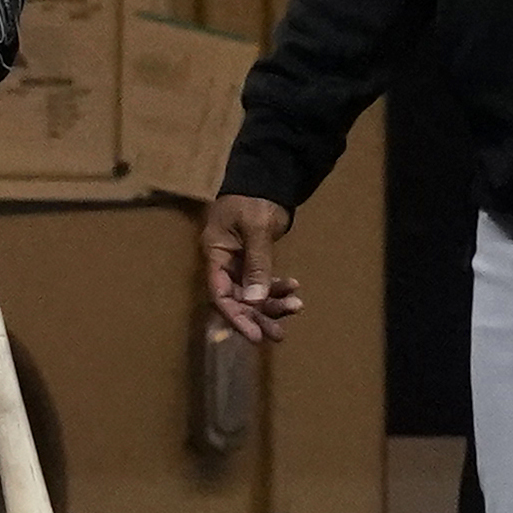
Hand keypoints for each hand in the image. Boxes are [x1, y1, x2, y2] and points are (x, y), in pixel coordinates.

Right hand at [202, 193, 303, 342]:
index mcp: (215, 253)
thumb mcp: (255, 230)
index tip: (255, 335)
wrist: (266, 177)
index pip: (220, 293)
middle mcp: (223, 261)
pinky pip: (263, 280)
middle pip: (236, 298)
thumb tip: (254, 301)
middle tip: (279, 334)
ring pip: (252, 292)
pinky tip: (294, 288)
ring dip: (273, 303)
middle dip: (258, 316)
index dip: (236, 316)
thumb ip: (256, 265)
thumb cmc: (254, 200)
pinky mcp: (253, 258)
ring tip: (296, 308)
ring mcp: (238, 260)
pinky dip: (278, 288)